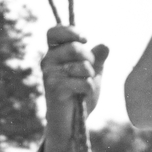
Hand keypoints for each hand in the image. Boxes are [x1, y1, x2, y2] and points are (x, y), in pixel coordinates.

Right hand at [41, 26, 108, 151]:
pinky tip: (80, 96)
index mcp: (54, 53)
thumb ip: (98, 58)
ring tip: (82, 86)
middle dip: (89, 59)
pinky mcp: (54, 88)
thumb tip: (104, 45)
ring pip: (82, 65)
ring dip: (90, 77)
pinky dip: (88, 89)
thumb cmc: (79, 93)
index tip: (85, 39)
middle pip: (75, 47)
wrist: (70, 120)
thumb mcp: (92, 72)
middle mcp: (47, 61)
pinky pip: (83, 82)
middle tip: (87, 72)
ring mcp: (49, 74)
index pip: (54, 32)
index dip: (70, 31)